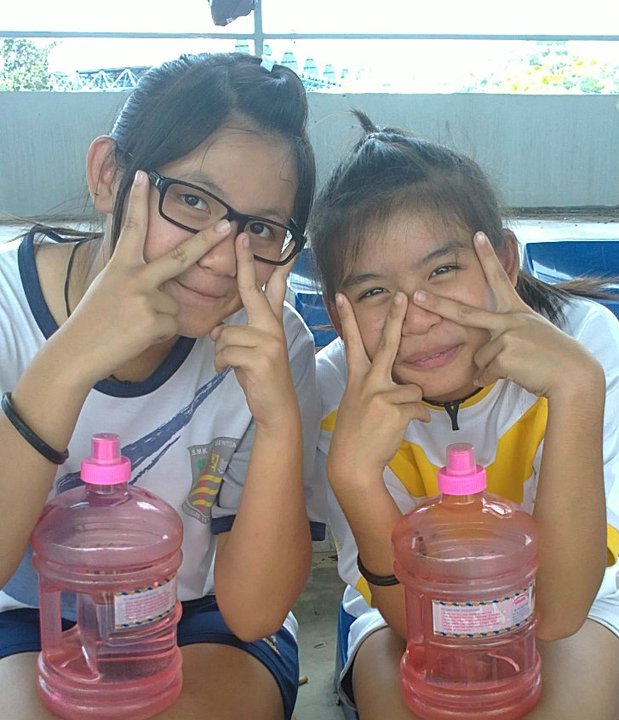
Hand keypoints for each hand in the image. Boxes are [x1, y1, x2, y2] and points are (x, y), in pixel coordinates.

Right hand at [60, 170, 231, 384]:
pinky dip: (158, 333)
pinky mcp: (155, 320)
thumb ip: (133, 277)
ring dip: (160, 318)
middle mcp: (134, 277)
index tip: (144, 175)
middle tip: (227, 223)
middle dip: (206, 240)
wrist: (78, 351)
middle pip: (179, 256)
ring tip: (133, 325)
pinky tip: (136, 336)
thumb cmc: (93, 321)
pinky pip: (172, 324)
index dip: (138, 200)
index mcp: (120, 265)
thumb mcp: (108, 288)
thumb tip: (161, 280)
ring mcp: (146, 298)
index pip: (132, 227)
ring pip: (174, 304)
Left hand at [209, 235, 298, 428]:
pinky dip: (221, 364)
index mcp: (272, 323)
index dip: (269, 264)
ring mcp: (269, 341)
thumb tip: (216, 330)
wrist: (277, 408)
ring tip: (232, 366)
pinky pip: (225, 351)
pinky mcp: (262, 357)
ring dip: (220, 353)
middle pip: (252, 289)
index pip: (271, 288)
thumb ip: (236, 335)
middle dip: (245, 262)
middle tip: (240, 235)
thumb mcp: (249, 352)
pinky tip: (229, 372)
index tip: (269, 242)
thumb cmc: (260, 378)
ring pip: (225, 334)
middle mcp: (273, 327)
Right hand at [328, 291, 429, 487]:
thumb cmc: (355, 434)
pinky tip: (404, 427)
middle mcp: (368, 382)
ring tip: (397, 419)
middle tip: (403, 296)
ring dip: (413, 404)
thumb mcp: (355, 402)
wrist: (353, 462)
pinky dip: (418, 418)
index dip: (348, 319)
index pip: (352, 343)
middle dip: (396, 318)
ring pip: (414, 389)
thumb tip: (397, 381)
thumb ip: (372, 386)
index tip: (343, 297)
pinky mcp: (397, 410)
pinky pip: (420, 408)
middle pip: (387, 344)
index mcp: (356, 378)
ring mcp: (382, 395)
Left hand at [412, 232, 601, 397]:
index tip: (477, 235)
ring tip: (517, 366)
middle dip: (438, 304)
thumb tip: (483, 352)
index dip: (488, 257)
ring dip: (492, 367)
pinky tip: (513, 375)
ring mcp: (506, 335)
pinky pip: (484, 371)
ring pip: (479, 357)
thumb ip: (505, 335)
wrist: (572, 374)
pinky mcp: (504, 354)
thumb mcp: (530, 335)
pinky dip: (492, 378)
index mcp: (516, 311)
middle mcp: (510, 319)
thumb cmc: (550, 357)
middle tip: (416, 295)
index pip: (500, 279)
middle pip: (465, 313)